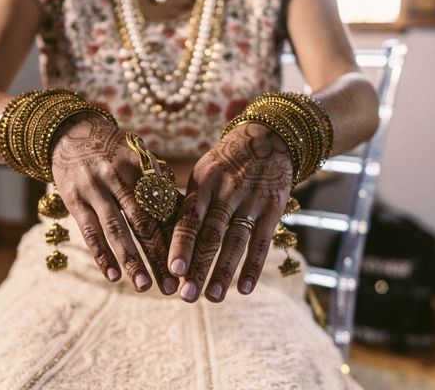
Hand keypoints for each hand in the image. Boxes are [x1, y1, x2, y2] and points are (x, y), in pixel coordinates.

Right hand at [51, 113, 178, 294]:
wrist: (70, 132)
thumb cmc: (114, 151)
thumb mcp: (138, 158)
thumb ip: (158, 186)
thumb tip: (185, 218)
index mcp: (141, 166)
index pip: (163, 207)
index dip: (176, 236)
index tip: (188, 263)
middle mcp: (118, 176)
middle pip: (142, 222)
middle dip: (158, 256)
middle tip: (171, 286)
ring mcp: (94, 187)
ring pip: (115, 229)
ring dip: (131, 260)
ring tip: (143, 285)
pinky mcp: (73, 198)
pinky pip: (89, 231)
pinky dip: (101, 254)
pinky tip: (112, 276)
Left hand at [167, 123, 292, 302]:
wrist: (267, 138)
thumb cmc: (224, 164)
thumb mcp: (202, 174)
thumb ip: (187, 204)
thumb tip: (161, 239)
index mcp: (203, 183)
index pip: (189, 218)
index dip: (181, 244)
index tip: (172, 270)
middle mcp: (226, 191)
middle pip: (211, 234)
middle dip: (198, 266)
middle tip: (186, 295)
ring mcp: (251, 200)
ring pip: (236, 240)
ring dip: (224, 271)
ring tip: (212, 297)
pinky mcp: (273, 208)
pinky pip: (262, 241)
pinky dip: (254, 266)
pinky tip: (245, 289)